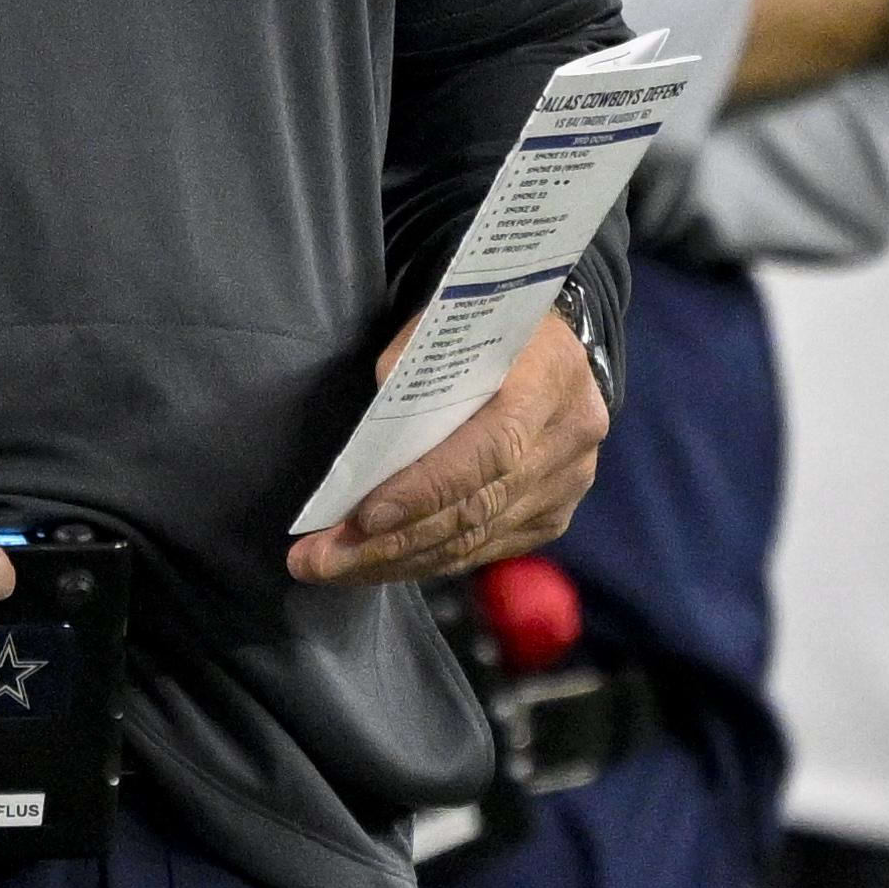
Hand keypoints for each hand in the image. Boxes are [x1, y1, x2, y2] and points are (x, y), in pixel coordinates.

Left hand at [287, 311, 608, 590]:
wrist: (555, 349)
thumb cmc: (488, 327)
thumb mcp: (454, 319)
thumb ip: (416, 368)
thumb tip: (374, 440)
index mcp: (549, 376)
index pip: (489, 448)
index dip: (426, 488)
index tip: (363, 518)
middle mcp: (568, 439)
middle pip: (476, 507)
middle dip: (391, 540)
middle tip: (320, 560)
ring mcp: (568, 484)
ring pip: (476, 539)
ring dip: (400, 560)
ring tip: (334, 567)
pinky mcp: (554, 515)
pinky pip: (486, 549)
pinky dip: (430, 560)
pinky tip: (382, 563)